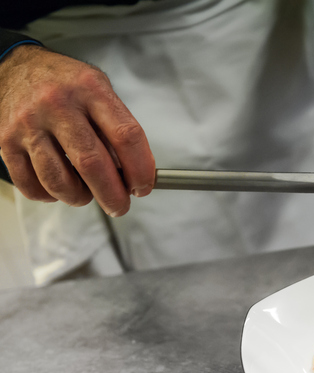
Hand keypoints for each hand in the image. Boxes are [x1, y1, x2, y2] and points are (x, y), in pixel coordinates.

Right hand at [0, 45, 155, 216]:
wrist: (13, 67)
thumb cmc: (64, 83)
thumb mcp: (98, 90)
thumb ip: (116, 128)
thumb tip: (133, 174)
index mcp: (90, 89)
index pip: (126, 136)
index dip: (141, 169)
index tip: (144, 186)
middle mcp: (58, 105)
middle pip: (93, 164)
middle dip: (113, 195)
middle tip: (120, 206)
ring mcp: (29, 124)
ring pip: (59, 181)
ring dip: (80, 197)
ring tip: (87, 193)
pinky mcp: (5, 141)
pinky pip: (31, 185)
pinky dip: (50, 196)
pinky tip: (60, 186)